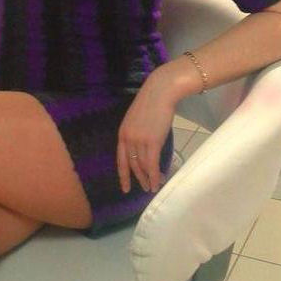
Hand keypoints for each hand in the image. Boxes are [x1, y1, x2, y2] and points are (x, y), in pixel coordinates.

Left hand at [116, 65, 178, 193]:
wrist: (160, 92)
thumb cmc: (152, 103)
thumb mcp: (138, 120)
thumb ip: (138, 133)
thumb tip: (144, 147)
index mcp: (122, 133)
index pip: (120, 159)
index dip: (123, 175)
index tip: (125, 187)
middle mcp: (128, 139)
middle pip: (132, 165)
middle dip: (138, 179)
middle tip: (145, 188)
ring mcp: (139, 141)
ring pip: (143, 166)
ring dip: (149, 178)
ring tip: (154, 186)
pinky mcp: (152, 142)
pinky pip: (152, 164)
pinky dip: (155, 176)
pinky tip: (158, 182)